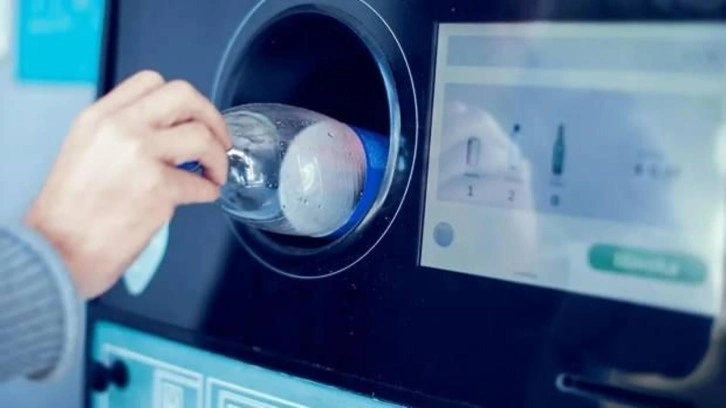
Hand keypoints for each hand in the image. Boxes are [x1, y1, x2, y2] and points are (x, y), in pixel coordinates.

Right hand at [25, 70, 230, 298]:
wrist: (57, 250)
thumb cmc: (70, 213)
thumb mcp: (85, 151)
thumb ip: (121, 133)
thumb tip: (166, 133)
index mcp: (100, 116)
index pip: (152, 82)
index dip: (183, 100)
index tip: (194, 118)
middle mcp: (120, 127)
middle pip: (184, 96)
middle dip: (212, 117)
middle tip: (220, 139)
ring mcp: (141, 154)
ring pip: (202, 136)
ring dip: (219, 157)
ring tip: (215, 173)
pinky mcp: (159, 188)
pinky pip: (201, 183)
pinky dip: (210, 190)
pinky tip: (204, 195)